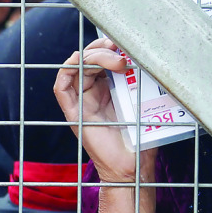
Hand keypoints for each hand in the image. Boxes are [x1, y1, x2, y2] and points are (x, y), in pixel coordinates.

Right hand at [54, 37, 147, 183]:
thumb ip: (143, 80)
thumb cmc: (142, 137)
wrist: (133, 167)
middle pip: (87, 58)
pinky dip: (66, 71)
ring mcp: (81, 103)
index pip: (101, 56)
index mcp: (108, 88)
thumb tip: (150, 55)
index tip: (127, 44)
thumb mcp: (146, 102)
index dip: (110, 46)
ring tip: (115, 61)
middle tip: (123, 54)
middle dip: (103, 49)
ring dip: (92, 57)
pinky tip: (80, 62)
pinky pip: (61, 88)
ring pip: (75, 67)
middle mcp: (92, 92)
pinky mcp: (74, 114)